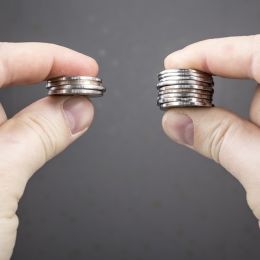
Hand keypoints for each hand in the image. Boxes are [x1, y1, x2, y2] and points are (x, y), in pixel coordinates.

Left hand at [0, 42, 97, 259]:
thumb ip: (39, 137)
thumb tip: (78, 110)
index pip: (1, 59)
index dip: (48, 58)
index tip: (86, 67)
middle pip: (2, 77)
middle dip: (47, 78)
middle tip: (82, 88)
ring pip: (6, 107)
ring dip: (41, 109)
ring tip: (67, 115)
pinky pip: (6, 131)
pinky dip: (31, 129)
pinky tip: (41, 136)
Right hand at [162, 35, 259, 224]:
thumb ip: (221, 141)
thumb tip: (178, 120)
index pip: (256, 52)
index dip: (208, 52)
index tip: (175, 64)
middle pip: (255, 74)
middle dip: (214, 91)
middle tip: (183, 106)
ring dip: (235, 122)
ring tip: (238, 153)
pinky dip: (249, 134)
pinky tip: (252, 156)